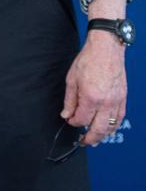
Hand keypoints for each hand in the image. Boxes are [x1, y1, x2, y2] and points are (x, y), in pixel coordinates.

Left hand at [61, 31, 126, 145]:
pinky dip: (113, 126)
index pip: (81, 119)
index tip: (69, 120)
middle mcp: (105, 102)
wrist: (106, 49)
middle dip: (89, 138)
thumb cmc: (89, 60)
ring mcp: (116, 101)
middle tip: (82, 141)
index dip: (73, 122)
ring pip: (110, 127)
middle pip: (98, 130)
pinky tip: (107, 128)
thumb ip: (69, 100)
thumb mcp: (72, 79)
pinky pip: (120, 118)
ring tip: (94, 137)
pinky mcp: (123, 99)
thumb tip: (66, 114)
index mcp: (90, 97)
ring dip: (102, 135)